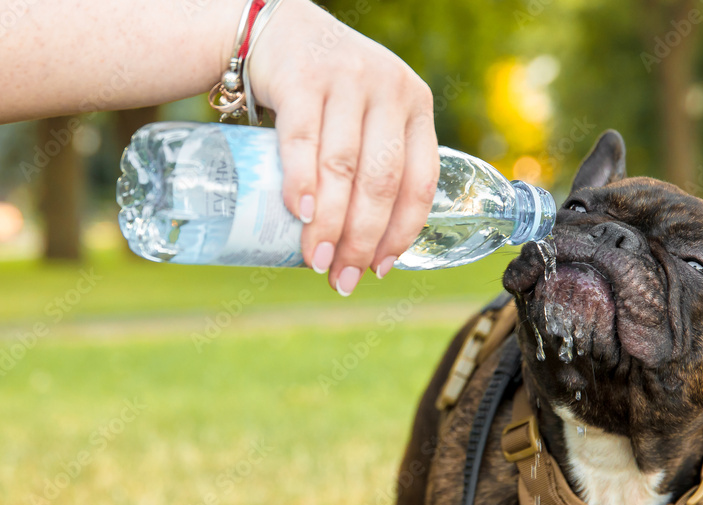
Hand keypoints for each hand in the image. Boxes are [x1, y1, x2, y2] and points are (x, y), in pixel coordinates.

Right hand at [248, 0, 438, 294]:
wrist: (281, 29)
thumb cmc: (330, 92)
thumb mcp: (371, 115)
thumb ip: (379, 163)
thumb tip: (370, 252)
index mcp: (416, 106)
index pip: (421, 182)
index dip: (402, 232)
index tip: (380, 269)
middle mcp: (390, 90)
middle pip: (381, 182)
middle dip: (362, 239)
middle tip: (342, 278)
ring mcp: (348, 80)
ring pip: (343, 167)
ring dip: (328, 223)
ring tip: (316, 260)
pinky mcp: (303, 78)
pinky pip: (303, 140)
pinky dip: (300, 181)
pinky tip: (298, 213)